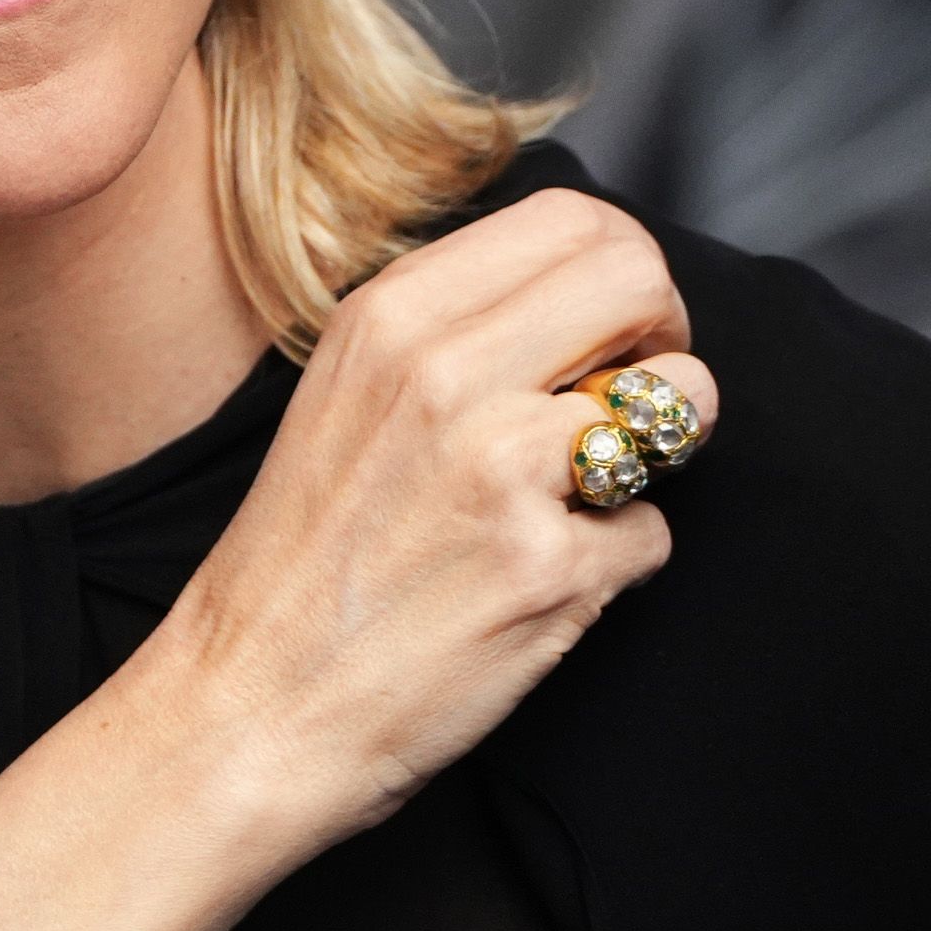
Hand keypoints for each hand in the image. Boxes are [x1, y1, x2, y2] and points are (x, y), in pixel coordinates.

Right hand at [155, 187, 716, 841]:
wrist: (250, 709)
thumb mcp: (348, 395)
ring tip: (585, 496)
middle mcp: (447, 372)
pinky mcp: (548, 568)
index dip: (623, 274)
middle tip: (634, 399)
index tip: (610, 333)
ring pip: (680, 402)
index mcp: (395, 316)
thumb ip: (456, 331)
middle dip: (666, 338)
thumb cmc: (305, 562)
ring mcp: (502, 469)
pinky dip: (614, 565)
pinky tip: (537, 586)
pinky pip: (652, 533)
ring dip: (656, 454)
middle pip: (643, 280)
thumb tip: (591, 300)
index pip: (576, 222)